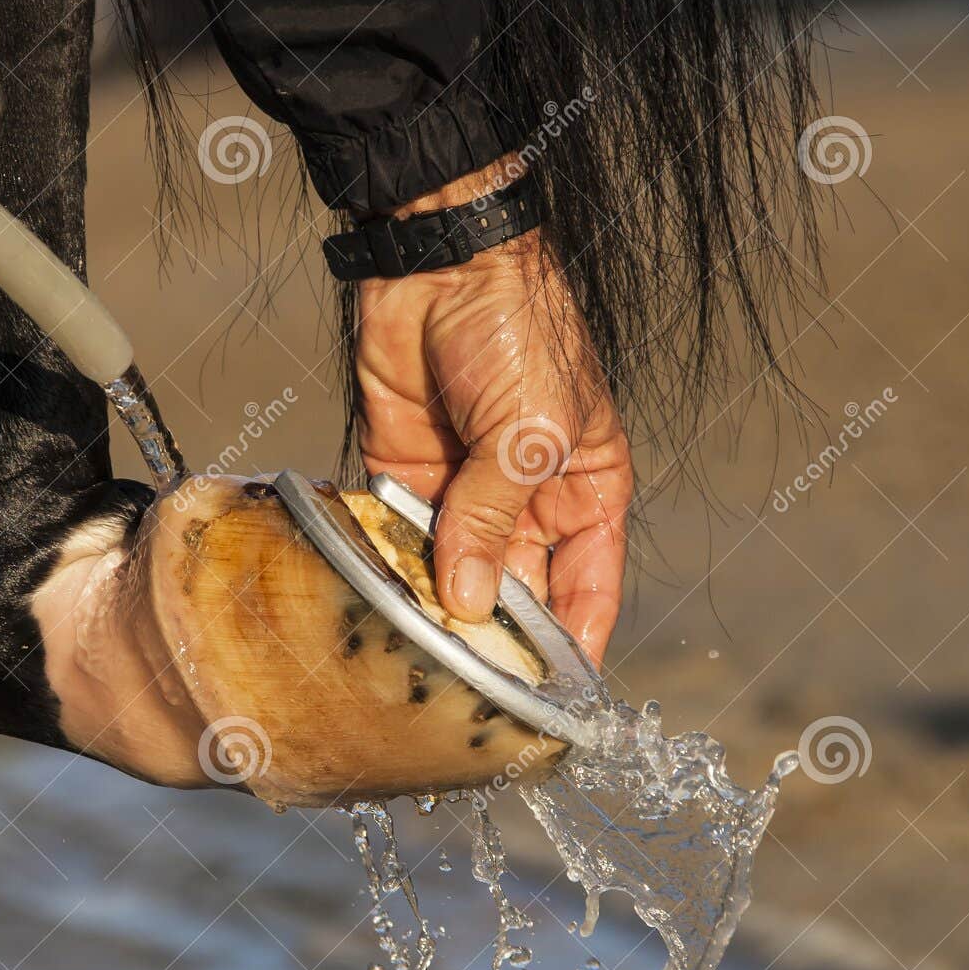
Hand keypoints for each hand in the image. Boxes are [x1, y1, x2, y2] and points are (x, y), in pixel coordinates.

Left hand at [353, 158, 632, 666]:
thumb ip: (495, 517)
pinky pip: (400, 544)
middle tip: (470, 702)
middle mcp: (527, 504)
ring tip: (421, 670)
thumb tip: (469, 605)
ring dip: (438, 616)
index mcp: (585, 493)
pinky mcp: (403, 479)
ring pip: (453, 579)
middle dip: (494, 644)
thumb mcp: (529, 432)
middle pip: (514, 597)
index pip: (587, 592)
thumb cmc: (518, 332)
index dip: (574, 650)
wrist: (436, 261)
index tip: (552, 708)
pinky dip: (392, 576)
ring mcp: (463, 494)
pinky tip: (381, 614)